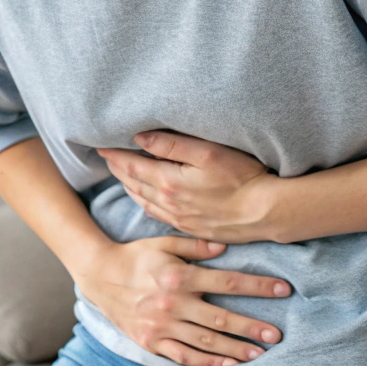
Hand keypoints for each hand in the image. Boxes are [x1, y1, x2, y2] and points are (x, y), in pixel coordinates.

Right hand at [70, 234, 289, 365]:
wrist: (99, 275)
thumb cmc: (136, 255)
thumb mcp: (163, 241)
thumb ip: (195, 244)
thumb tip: (226, 246)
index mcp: (180, 275)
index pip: (228, 281)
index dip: (258, 286)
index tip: (283, 289)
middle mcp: (173, 303)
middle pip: (221, 317)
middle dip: (251, 326)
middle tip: (277, 334)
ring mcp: (162, 325)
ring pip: (205, 341)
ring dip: (234, 348)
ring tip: (258, 354)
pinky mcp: (152, 342)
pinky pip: (183, 356)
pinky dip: (205, 362)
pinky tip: (226, 365)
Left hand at [97, 131, 280, 242]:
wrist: (266, 212)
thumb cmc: (241, 177)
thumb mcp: (207, 152)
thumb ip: (171, 144)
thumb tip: (139, 137)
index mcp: (169, 182)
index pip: (132, 166)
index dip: (114, 155)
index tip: (100, 146)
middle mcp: (168, 203)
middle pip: (134, 184)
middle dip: (117, 169)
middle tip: (105, 158)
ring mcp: (179, 218)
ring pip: (143, 201)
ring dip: (128, 187)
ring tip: (120, 175)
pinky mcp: (191, 228)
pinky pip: (157, 215)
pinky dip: (144, 204)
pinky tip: (144, 200)